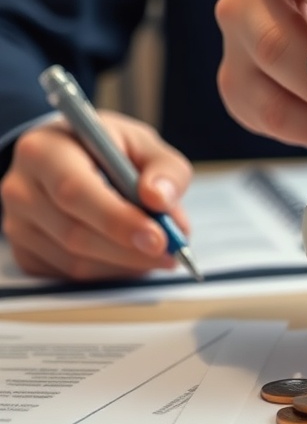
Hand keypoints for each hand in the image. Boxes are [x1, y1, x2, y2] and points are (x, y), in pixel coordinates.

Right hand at [0, 111, 192, 279]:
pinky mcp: (27, 254)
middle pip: (75, 233)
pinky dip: (111, 274)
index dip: (118, 220)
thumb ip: (164, 169)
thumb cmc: (110, 151)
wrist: (73, 158)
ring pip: (76, 263)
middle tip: (171, 253)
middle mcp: (21, 189)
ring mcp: (19, 225)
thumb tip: (160, 199)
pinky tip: (131, 257)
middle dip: (130, 250)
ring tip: (159, 252)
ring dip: (126, 265)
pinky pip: (71, 278)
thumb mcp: (144, 145)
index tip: (158, 237)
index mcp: (45, 151)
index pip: (75, 191)